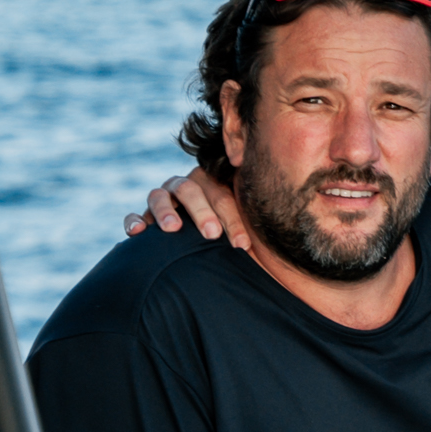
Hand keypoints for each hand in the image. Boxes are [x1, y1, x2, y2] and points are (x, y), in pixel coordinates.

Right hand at [127, 166, 248, 255]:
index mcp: (213, 185)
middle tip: (212, 234)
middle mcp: (186, 187)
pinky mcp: (144, 216)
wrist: (204, 238)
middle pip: (190, 188)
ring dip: (166, 211)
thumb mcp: (243, 230)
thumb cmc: (230, 236)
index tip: (242, 245)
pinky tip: (136, 233)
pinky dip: (133, 220)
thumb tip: (297, 246)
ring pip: (159, 195)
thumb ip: (256, 232)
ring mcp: (163, 199)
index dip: (232, 218)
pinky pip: (135, 214)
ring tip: (173, 229)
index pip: (222, 195)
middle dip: (202, 211)